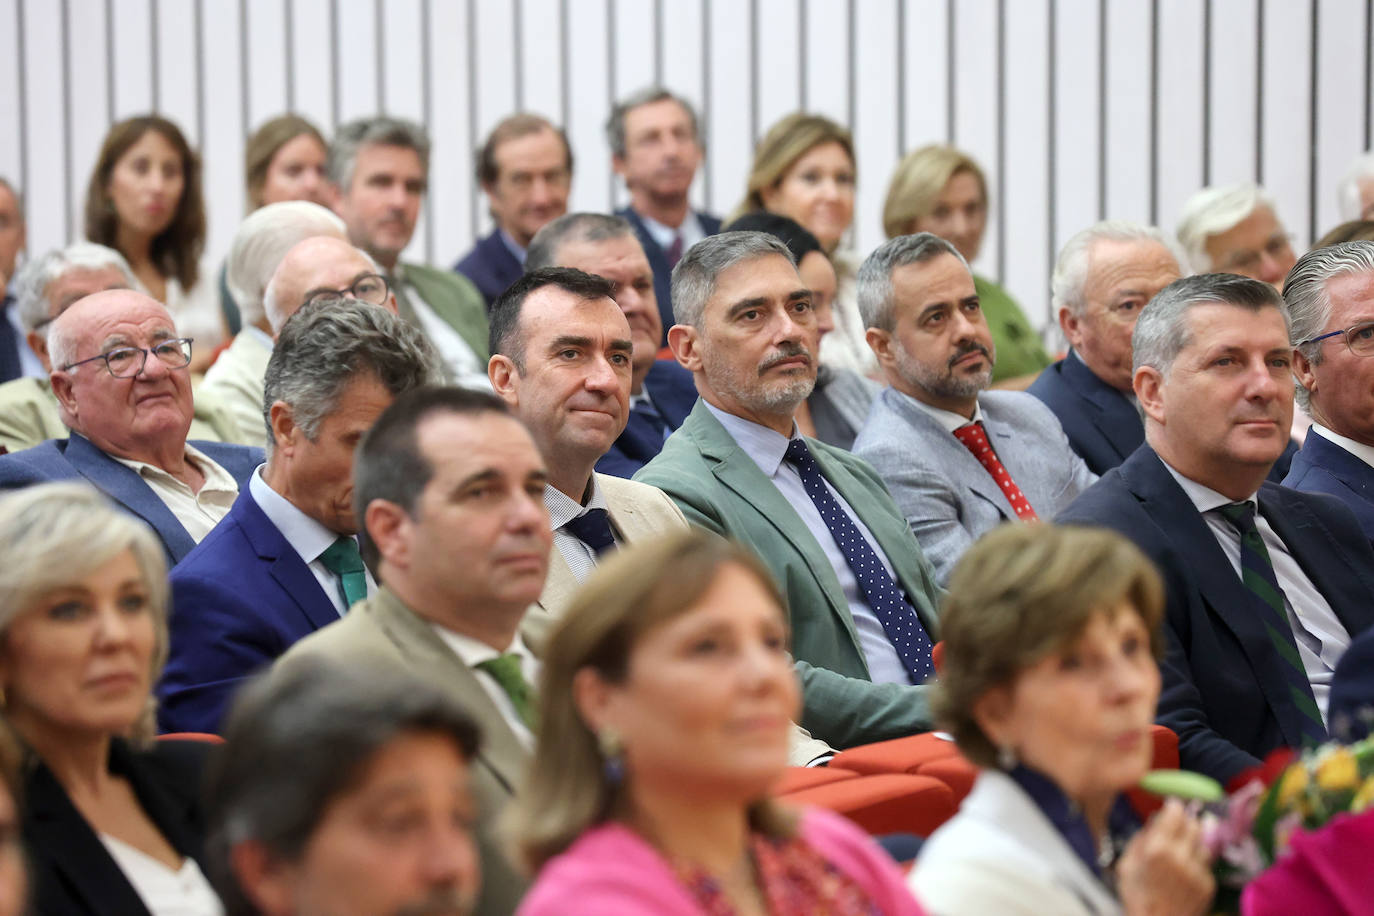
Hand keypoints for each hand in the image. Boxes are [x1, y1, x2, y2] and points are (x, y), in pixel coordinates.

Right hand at [1116, 798, 1214, 915]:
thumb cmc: (1136, 897)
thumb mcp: (1127, 864)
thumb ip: (1141, 838)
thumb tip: (1154, 820)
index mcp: (1157, 849)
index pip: (1175, 813)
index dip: (1174, 807)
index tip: (1172, 806)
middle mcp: (1181, 857)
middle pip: (1193, 824)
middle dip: (1185, 822)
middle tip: (1177, 826)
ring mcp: (1197, 872)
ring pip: (1202, 843)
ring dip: (1192, 842)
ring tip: (1180, 853)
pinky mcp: (1208, 884)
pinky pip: (1205, 864)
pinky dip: (1196, 863)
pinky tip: (1184, 873)